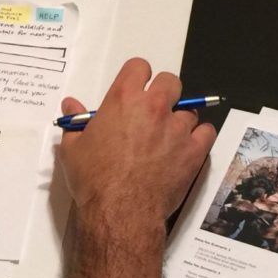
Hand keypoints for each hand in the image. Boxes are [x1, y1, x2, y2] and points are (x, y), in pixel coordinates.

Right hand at [58, 58, 215, 229]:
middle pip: (171, 82)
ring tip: (168, 138)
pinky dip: (199, 137)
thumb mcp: (73, 148)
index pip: (139, 67)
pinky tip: (186, 148)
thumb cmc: (94, 179)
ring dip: (180, 120)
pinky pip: (207, 132)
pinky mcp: (194, 150)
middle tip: (154, 112)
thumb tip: (70, 105)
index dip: (138, 76)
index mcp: (123, 99)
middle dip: (165, 93)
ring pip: (190, 110)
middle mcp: (154, 107)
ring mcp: (177, 127)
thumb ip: (75, 122)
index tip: (136, 89)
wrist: (120, 210)